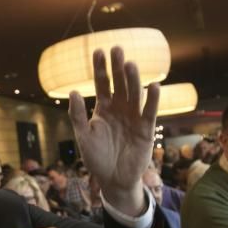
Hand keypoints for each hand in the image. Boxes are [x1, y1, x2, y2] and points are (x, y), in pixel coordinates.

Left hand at [68, 47, 159, 216]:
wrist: (113, 179)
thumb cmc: (96, 158)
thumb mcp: (83, 136)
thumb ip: (77, 116)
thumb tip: (73, 92)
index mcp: (103, 108)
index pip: (102, 83)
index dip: (100, 68)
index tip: (98, 51)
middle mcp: (120, 108)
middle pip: (119, 83)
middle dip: (117, 67)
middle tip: (116, 49)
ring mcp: (134, 117)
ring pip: (134, 94)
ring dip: (133, 79)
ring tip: (130, 64)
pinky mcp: (146, 129)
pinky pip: (150, 111)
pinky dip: (153, 99)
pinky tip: (154, 86)